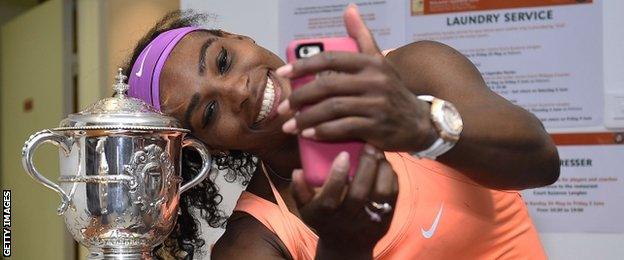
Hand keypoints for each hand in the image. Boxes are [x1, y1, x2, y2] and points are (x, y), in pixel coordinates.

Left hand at [277, 4, 436, 151]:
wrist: (419, 122)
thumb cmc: (391, 91)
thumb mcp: (380, 61)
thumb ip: (362, 36)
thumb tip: (349, 9)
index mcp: (370, 62)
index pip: (330, 59)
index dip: (303, 65)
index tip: (283, 73)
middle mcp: (375, 81)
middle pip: (327, 86)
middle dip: (300, 97)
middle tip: (284, 107)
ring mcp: (376, 104)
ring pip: (332, 109)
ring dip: (306, 118)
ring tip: (290, 126)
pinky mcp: (377, 127)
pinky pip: (343, 128)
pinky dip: (322, 132)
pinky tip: (309, 134)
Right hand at [290, 145, 397, 257]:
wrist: (346, 246)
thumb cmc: (324, 220)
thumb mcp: (306, 208)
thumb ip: (299, 190)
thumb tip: (298, 171)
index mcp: (326, 214)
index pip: (331, 195)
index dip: (337, 174)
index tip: (343, 153)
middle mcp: (348, 219)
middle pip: (359, 193)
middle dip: (365, 167)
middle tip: (368, 145)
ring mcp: (368, 221)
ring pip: (380, 194)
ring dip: (381, 170)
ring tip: (379, 152)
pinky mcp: (386, 220)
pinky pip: (393, 197)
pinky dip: (391, 178)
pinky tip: (386, 165)